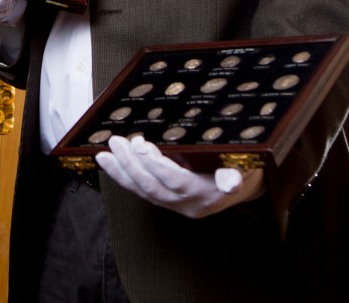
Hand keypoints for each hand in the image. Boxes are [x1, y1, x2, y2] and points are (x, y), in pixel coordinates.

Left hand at [95, 135, 263, 217]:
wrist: (244, 186)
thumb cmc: (243, 169)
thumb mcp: (245, 168)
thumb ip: (235, 175)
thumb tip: (232, 183)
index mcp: (204, 195)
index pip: (175, 182)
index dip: (156, 165)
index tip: (141, 145)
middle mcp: (186, 204)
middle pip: (153, 187)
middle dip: (131, 165)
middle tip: (117, 142)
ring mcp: (175, 205)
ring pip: (142, 191)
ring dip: (121, 172)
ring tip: (104, 155)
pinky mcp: (166, 201)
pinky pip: (141, 191)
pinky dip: (124, 177)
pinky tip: (110, 164)